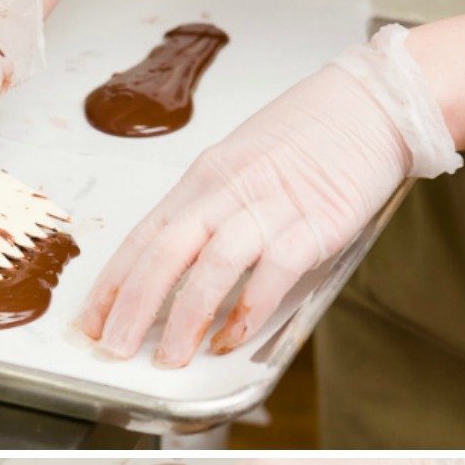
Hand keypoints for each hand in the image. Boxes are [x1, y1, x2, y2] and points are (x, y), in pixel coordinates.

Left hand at [78, 25, 460, 366]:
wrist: (371, 106)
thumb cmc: (305, 140)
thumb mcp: (239, 166)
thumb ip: (207, 213)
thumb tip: (172, 270)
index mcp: (204, 179)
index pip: (145, 236)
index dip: (114, 283)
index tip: (92, 322)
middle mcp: (229, 192)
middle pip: (167, 253)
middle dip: (135, 308)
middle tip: (116, 350)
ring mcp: (271, 209)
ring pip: (212, 268)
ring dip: (185, 319)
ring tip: (170, 358)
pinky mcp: (313, 226)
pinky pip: (271, 275)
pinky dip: (246, 312)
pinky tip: (229, 339)